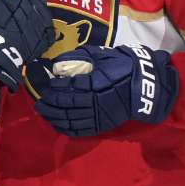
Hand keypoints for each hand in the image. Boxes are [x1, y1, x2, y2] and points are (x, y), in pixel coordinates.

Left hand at [33, 44, 178, 136]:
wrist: (145, 86)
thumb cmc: (124, 67)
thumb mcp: (105, 56)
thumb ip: (82, 57)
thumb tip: (60, 62)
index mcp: (98, 83)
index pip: (72, 87)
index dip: (57, 87)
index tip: (49, 84)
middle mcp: (97, 101)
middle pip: (68, 105)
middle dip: (51, 104)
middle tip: (39, 102)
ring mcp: (100, 115)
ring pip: (72, 119)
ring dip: (55, 116)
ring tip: (43, 112)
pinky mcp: (103, 124)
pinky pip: (81, 130)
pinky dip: (67, 128)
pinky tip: (57, 125)